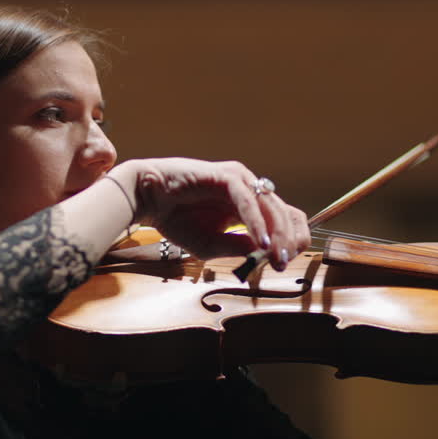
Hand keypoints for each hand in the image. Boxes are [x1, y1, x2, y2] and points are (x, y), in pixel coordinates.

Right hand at [109, 158, 310, 265]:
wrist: (147, 199)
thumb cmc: (176, 219)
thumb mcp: (211, 245)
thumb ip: (238, 248)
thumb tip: (266, 255)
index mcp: (248, 205)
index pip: (283, 219)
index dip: (290, 240)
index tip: (283, 262)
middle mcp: (249, 190)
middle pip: (285, 213)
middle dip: (288, 240)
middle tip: (283, 262)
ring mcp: (240, 180)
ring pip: (271, 207)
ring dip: (276, 234)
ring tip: (275, 256)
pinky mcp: (227, 176)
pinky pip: (248, 201)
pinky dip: (256, 222)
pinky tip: (260, 241)